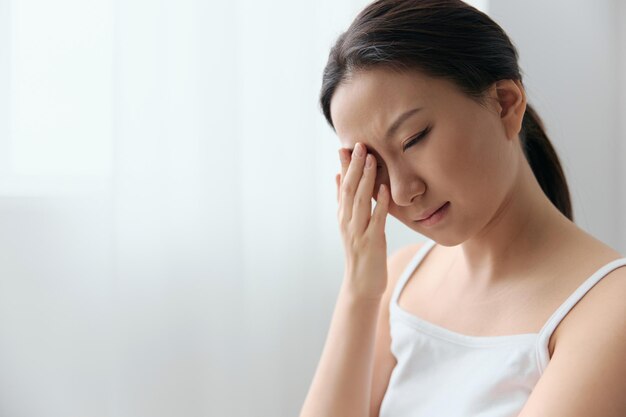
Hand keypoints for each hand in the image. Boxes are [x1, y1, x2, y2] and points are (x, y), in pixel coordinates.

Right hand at [335, 143, 389, 299]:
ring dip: (366, 180)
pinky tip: (383, 189)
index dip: (345, 166)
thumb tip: (339, 176)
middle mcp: (347, 221)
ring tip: (371, 160)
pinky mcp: (371, 242)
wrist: (361, 284)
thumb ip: (345, 201)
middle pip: (350, 189)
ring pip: (360, 201)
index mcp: (343, 215)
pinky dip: (379, 204)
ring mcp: (358, 232)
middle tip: (359, 145)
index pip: (343, 186)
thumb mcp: (349, 224)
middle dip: (354, 167)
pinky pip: (375, 220)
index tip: (347, 146)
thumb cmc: (360, 252)